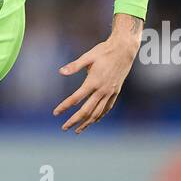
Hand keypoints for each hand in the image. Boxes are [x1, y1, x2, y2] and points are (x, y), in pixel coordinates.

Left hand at [52, 13, 142, 133]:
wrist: (124, 50)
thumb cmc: (104, 51)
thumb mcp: (88, 56)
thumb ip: (74, 66)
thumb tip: (60, 72)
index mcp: (93, 81)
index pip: (76, 98)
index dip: (64, 106)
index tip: (56, 113)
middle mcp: (102, 90)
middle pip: (86, 110)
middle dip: (74, 120)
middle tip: (64, 128)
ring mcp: (110, 92)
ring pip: (97, 113)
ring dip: (87, 123)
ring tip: (77, 130)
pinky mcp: (115, 92)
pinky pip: (107, 108)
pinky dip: (99, 116)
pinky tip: (94, 120)